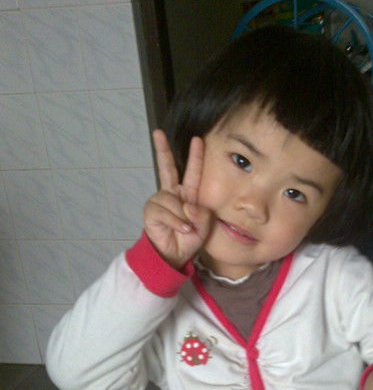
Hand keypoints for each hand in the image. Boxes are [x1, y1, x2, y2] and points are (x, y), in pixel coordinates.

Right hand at [143, 130, 211, 269]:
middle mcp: (172, 194)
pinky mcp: (151, 212)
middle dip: (162, 150)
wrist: (175, 255)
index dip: (195, 157)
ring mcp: (160, 201)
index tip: (197, 139)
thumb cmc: (190, 239)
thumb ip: (201, 213)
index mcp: (188, 195)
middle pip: (166, 168)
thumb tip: (188, 206)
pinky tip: (181, 229)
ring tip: (186, 228)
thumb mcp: (204, 226)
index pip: (192, 173)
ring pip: (171, 200)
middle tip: (158, 133)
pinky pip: (165, 211)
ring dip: (181, 215)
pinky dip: (175, 221)